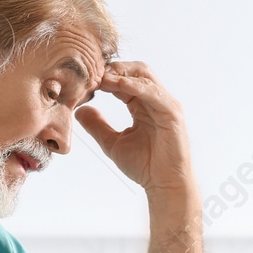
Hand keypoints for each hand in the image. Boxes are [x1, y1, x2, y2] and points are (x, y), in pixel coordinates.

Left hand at [75, 61, 192, 191]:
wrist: (163, 185)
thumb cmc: (144, 166)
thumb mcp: (112, 143)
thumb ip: (97, 125)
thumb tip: (80, 110)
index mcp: (142, 105)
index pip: (124, 80)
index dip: (105, 76)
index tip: (85, 78)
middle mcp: (155, 100)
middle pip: (136, 70)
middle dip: (114, 68)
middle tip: (93, 71)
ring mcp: (165, 104)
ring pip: (145, 76)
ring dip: (122, 73)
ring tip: (102, 76)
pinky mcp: (172, 112)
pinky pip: (153, 92)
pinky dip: (135, 85)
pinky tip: (118, 84)